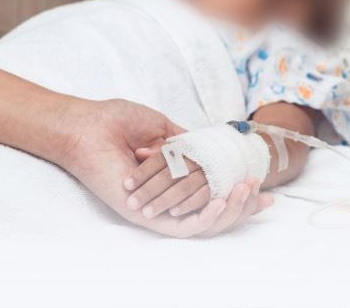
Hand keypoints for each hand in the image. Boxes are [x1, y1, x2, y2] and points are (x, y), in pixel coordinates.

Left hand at [46, 98, 272, 236]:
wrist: (87, 125)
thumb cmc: (117, 122)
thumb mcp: (162, 128)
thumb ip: (186, 142)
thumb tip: (209, 146)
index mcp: (171, 181)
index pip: (211, 194)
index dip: (238, 194)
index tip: (262, 184)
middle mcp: (166, 199)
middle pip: (213, 212)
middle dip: (242, 204)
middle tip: (261, 189)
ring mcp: (157, 210)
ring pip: (202, 223)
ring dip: (229, 210)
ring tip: (246, 191)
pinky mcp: (146, 216)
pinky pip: (181, 227)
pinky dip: (204, 219)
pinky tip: (220, 202)